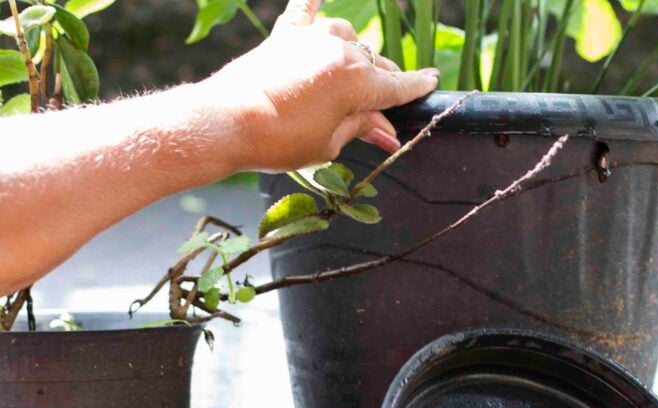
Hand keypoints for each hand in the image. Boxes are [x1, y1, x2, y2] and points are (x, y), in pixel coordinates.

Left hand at [193, 0, 439, 172]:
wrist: (226, 122)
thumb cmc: (279, 141)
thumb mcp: (329, 144)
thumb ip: (360, 127)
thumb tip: (385, 130)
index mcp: (360, 82)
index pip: (399, 85)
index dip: (417, 87)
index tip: (431, 82)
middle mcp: (341, 52)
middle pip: (376, 64)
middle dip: (383, 85)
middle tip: (380, 111)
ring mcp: (312, 39)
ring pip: (347, 36)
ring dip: (355, 53)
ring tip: (351, 72)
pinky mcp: (284, 36)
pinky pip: (305, 9)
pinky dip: (314, 4)